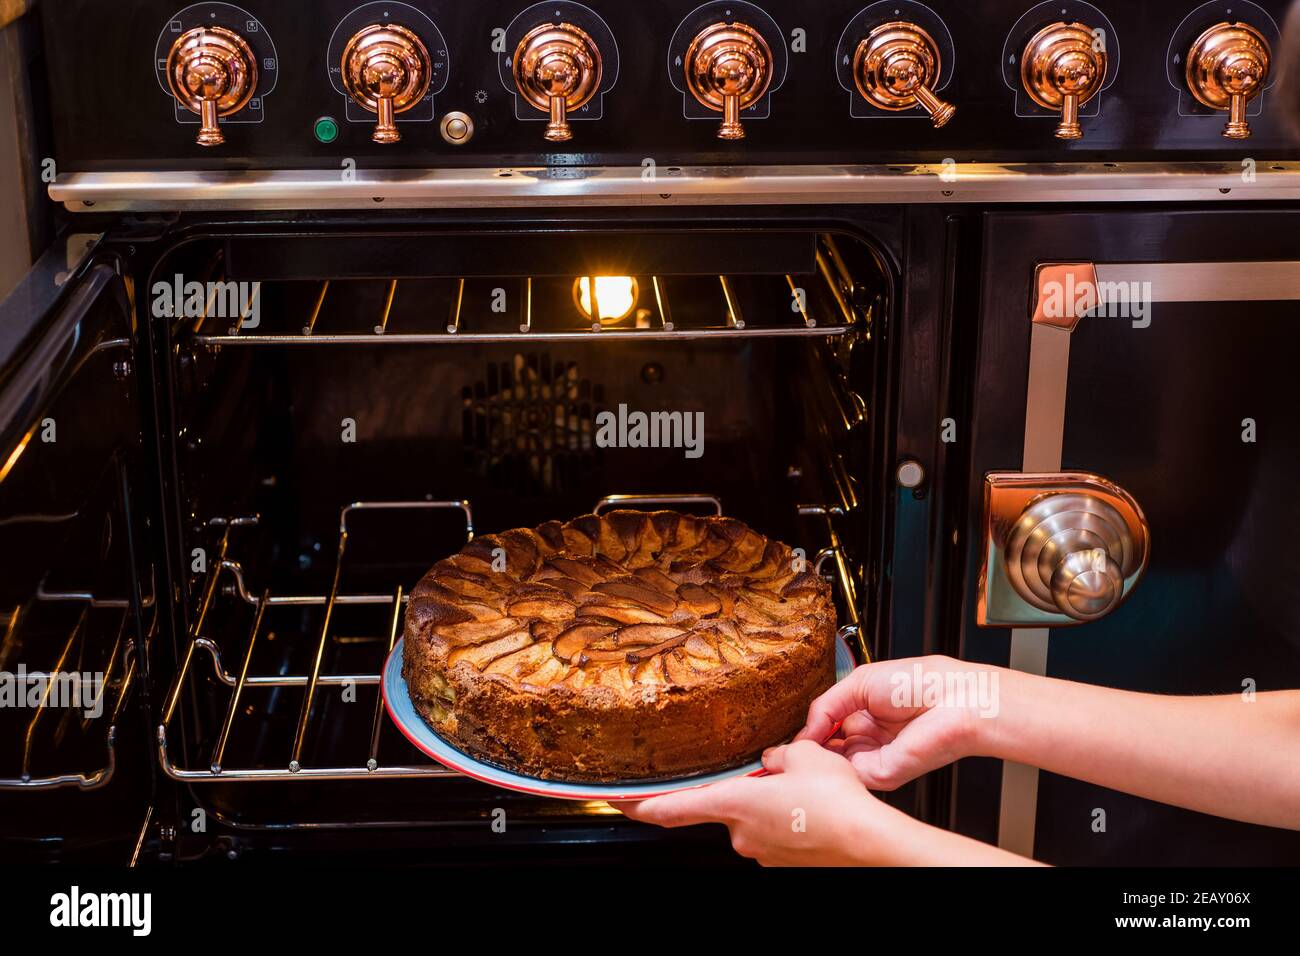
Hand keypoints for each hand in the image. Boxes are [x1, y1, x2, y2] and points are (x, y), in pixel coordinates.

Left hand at [618, 740, 897, 865]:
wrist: (870, 843)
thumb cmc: (835, 804)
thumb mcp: (802, 755)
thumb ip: (776, 754)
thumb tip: (772, 758)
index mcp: (734, 803)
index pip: (671, 807)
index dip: (640, 804)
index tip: (618, 800)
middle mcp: (742, 834)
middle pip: (726, 805)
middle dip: (743, 788)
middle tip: (775, 773)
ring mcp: (764, 852)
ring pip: (756, 818)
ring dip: (771, 802)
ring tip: (805, 789)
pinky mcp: (786, 860)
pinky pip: (779, 830)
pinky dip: (790, 817)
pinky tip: (813, 805)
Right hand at [797, 656, 999, 790]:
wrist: (953, 698)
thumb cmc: (918, 682)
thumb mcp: (858, 683)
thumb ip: (824, 706)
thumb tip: (804, 730)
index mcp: (861, 715)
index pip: (824, 730)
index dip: (806, 731)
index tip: (789, 736)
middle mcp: (866, 740)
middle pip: (824, 751)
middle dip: (807, 748)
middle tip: (788, 746)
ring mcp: (873, 759)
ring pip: (832, 766)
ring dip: (816, 757)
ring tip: (804, 746)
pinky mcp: (882, 774)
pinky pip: (848, 774)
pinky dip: (832, 764)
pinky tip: (824, 751)